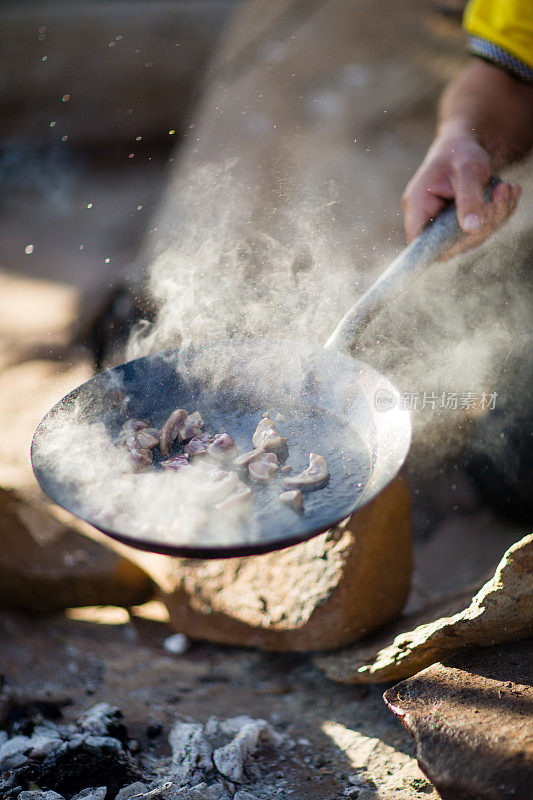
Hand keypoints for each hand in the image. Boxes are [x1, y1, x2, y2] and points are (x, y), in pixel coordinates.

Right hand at [402, 124, 519, 244]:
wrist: (465, 144)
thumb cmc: (460, 152)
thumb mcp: (467, 171)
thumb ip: (468, 200)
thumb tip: (473, 228)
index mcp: (418, 205)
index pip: (419, 242)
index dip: (441, 247)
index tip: (472, 232)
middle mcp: (427, 218)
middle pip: (451, 243)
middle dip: (483, 224)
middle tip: (501, 195)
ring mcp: (443, 224)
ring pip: (470, 238)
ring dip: (495, 217)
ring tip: (506, 189)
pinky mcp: (458, 224)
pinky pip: (479, 230)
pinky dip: (498, 214)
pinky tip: (507, 193)